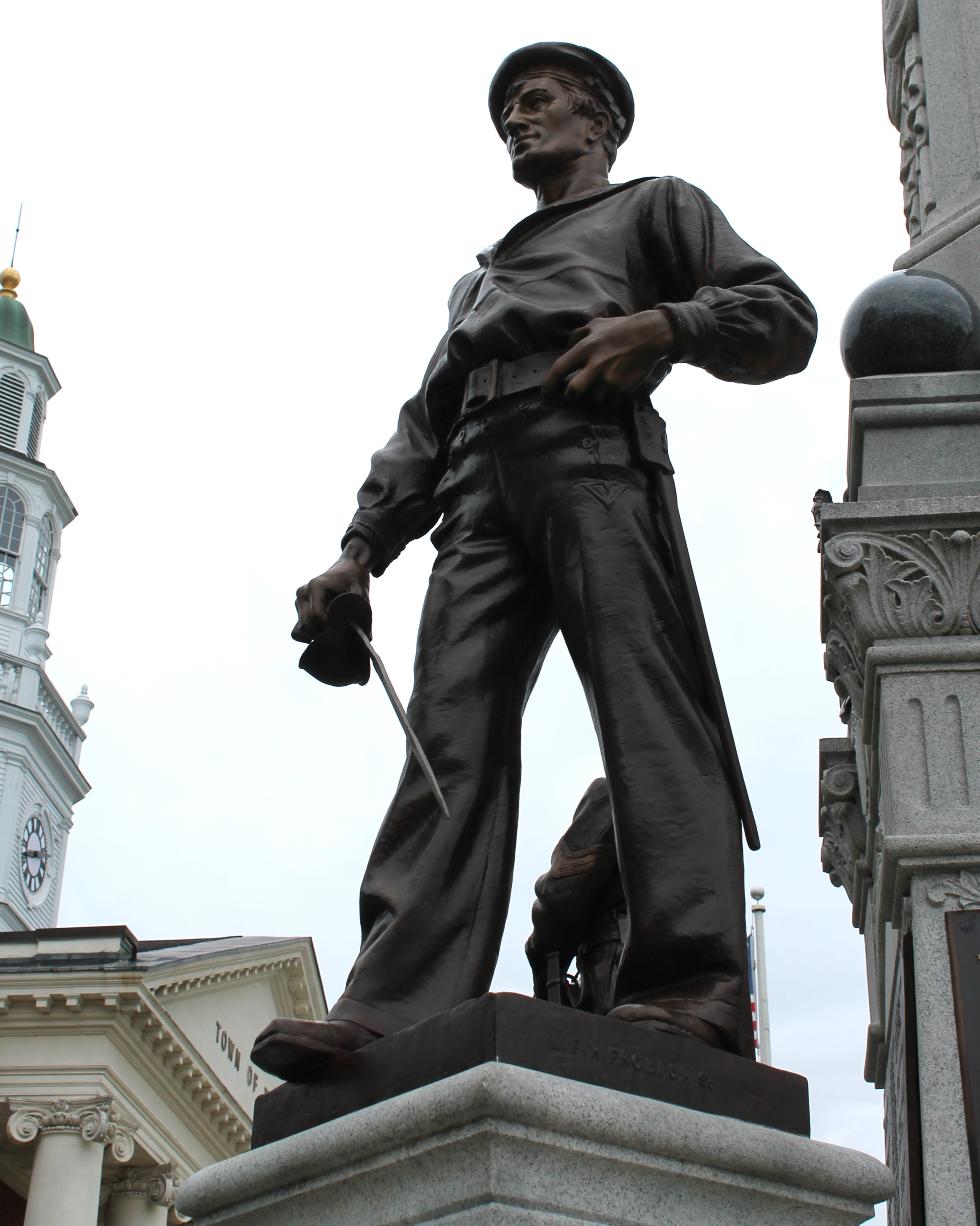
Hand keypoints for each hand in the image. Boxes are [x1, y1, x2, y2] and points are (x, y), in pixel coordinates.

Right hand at [292, 539, 371, 642]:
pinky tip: (323, 635)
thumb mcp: (361, 592)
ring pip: (300, 629)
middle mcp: (303, 592)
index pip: (316, 616)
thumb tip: (367, 637)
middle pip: (307, 625)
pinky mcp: (299, 607)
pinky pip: (297, 629)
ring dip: (315, 636)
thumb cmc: (355, 579)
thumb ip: (363, 611)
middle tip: (340, 638)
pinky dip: (307, 636)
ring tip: (333, 635)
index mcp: (316, 586)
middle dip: (322, 635)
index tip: (343, 633)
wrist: (348, 567)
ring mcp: (299, 600)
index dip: (329, 629)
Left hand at [542, 310, 675, 405]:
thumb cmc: (621, 328)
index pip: (558, 369)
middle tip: (572, 396)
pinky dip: (610, 400)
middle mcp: (595, 365)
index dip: (548, 385)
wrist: (651, 335)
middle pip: (573, 392)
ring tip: (601, 388)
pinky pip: (610, 403)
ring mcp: (610, 379)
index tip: (546, 393)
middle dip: (570, 397)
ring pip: (593, 399)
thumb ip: (577, 335)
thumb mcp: (596, 325)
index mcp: (585, 348)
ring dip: (595, 397)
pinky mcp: (623, 389)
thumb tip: (565, 349)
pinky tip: (614, 391)